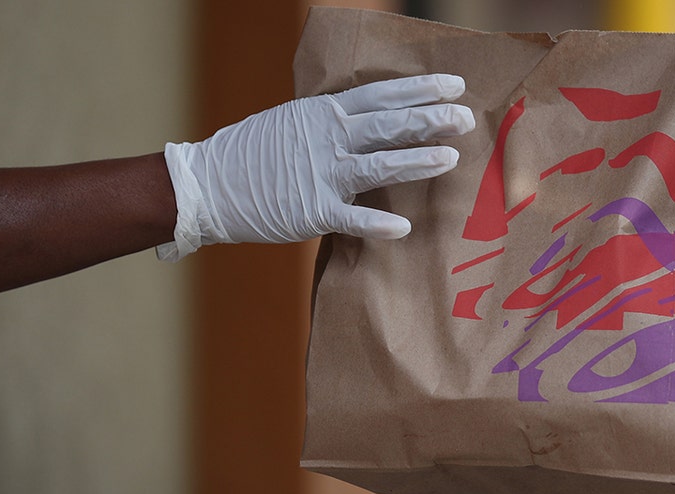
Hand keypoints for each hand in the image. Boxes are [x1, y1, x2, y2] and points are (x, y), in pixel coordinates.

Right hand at [159, 73, 475, 260]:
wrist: (207, 185)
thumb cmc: (254, 156)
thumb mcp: (294, 123)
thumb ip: (333, 123)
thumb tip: (372, 119)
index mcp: (324, 113)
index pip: (381, 94)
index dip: (420, 89)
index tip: (455, 85)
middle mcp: (326, 137)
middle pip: (388, 124)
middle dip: (430, 119)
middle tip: (466, 118)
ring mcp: (320, 173)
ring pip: (378, 164)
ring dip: (416, 160)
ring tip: (450, 158)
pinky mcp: (311, 210)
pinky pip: (350, 218)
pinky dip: (376, 224)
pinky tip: (403, 227)